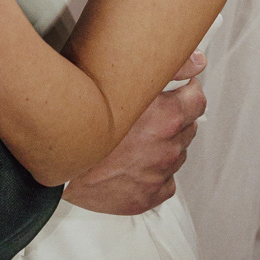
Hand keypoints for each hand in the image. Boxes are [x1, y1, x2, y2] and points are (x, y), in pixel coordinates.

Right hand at [62, 63, 206, 215]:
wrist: (60, 158)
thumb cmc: (86, 116)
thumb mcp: (125, 81)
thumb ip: (170, 69)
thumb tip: (199, 61)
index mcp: (167, 117)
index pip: (198, 100)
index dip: (187, 91)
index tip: (178, 90)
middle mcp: (168, 148)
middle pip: (187, 128)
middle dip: (174, 118)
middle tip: (147, 114)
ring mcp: (158, 175)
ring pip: (176, 154)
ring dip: (164, 145)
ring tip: (136, 139)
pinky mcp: (147, 197)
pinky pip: (165, 183)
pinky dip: (155, 173)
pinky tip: (134, 163)